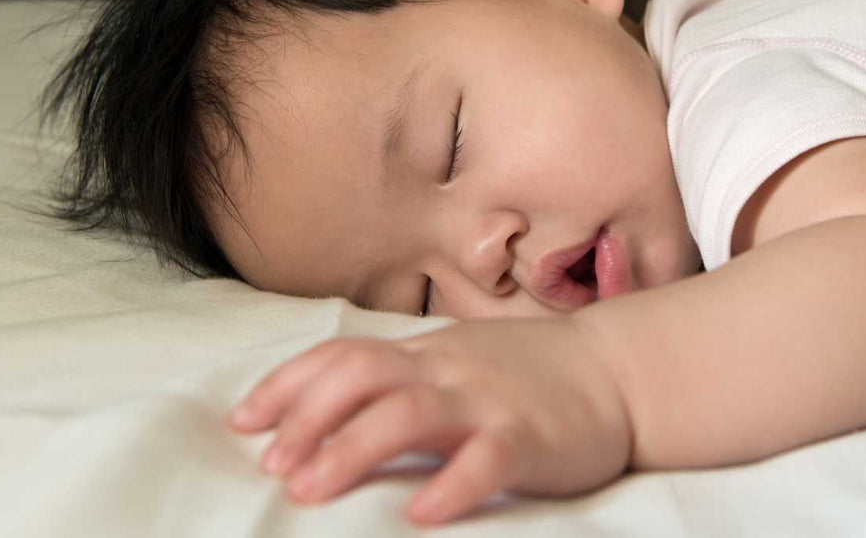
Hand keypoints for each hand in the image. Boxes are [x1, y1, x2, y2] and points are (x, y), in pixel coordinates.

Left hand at [226, 316, 634, 524]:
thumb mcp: (460, 362)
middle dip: (307, 419)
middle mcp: (448, 369)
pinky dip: (449, 484)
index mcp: (427, 352)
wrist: (621, 372)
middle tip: (274, 466)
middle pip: (361, 377)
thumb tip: (329, 410)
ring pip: (408, 413)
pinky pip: (486, 458)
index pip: (343, 355)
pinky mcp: (530, 437)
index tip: (244, 422)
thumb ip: (404, 379)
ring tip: (312, 489)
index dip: (287, 386)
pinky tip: (419, 513)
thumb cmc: (532, 375)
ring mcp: (489, 400)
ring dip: (351, 449)